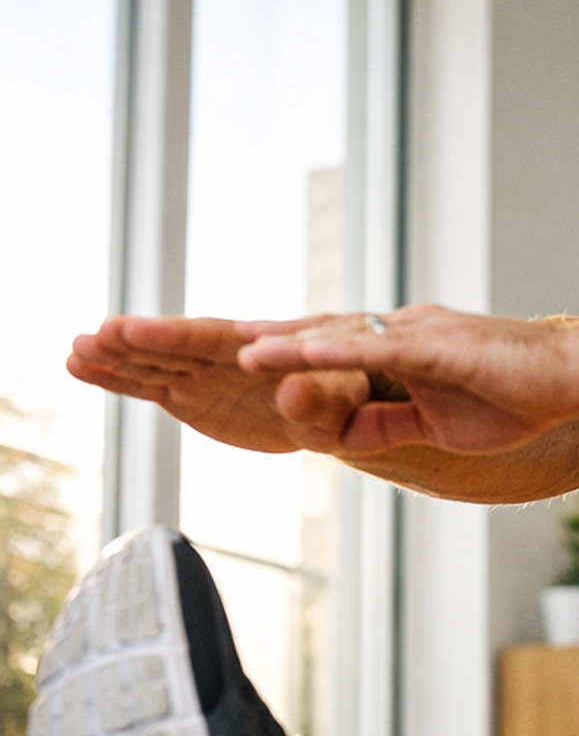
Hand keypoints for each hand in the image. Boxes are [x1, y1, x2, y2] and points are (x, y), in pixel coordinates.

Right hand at [69, 314, 373, 454]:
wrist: (336, 407)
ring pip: (152, 363)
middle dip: (136, 340)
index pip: (209, 338)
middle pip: (172, 344)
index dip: (169, 334)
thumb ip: (319, 399)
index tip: (131, 328)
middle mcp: (221, 353)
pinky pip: (148, 385)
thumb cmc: (347, 398)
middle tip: (97, 335)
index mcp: (257, 346)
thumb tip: (296, 391)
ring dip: (115, 357)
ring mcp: (200, 372)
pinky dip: (115, 378)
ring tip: (74, 351)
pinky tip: (79, 366)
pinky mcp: (190, 393)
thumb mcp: (342, 405)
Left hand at [239, 306, 578, 454]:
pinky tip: (274, 355)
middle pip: (310, 333)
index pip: (322, 348)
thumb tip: (342, 437)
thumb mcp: (437, 424)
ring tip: (219, 347)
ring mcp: (414, 333)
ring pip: (328, 336)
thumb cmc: (520, 397)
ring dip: (271, 342)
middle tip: (195, 341)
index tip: (219, 357)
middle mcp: (398, 330)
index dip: (272, 351)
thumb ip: (388, 426)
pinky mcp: (434, 346)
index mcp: (400, 347)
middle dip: (251, 337)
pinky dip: (315, 352)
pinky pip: (365, 350)